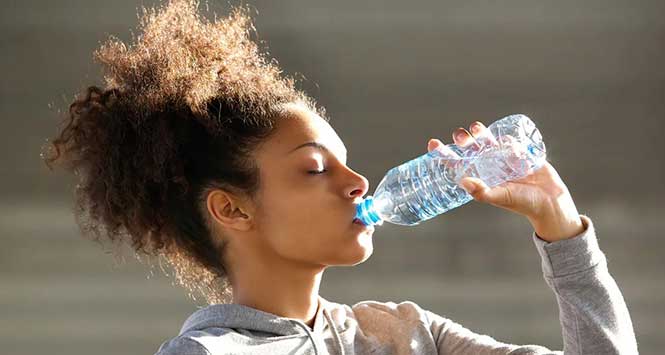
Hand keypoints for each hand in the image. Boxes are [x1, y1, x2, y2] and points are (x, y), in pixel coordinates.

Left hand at [427, 121, 584, 241]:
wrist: (550, 202)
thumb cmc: (523, 203)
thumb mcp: (501, 197)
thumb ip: (483, 192)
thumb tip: (463, 181)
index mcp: (480, 178)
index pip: (457, 164)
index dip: (444, 153)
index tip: (432, 143)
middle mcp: (489, 168)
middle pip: (470, 149)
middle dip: (463, 140)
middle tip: (460, 135)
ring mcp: (504, 160)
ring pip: (487, 142)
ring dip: (480, 133)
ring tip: (476, 128)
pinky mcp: (519, 154)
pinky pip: (509, 141)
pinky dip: (506, 138)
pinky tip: (507, 141)